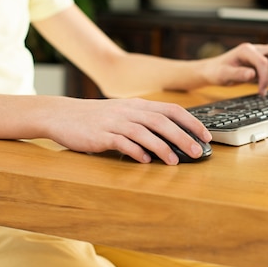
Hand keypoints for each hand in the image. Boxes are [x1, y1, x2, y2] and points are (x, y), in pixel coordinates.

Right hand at [47, 97, 210, 164]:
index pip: (172, 109)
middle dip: (183, 137)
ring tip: (175, 161)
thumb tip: (173, 136)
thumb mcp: (124, 113)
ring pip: (144, 132)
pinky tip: (145, 161)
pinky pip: (121, 142)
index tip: (206, 136)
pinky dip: (135, 151)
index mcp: (138, 105)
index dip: (191, 122)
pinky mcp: (100, 135)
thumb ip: (145, 121)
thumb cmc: (96, 118)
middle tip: (197, 152)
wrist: (62, 115)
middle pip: (162, 121)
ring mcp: (114, 122)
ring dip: (162, 147)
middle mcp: (129, 111)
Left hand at [200, 42, 267, 94]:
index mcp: (246, 50)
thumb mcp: (222, 75)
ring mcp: (262, 54)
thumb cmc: (217, 71)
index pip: (263, 62)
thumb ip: (237, 74)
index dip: (265, 78)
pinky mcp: (265, 61)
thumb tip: (252, 74)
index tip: (261, 92)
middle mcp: (257, 49)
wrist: (213, 69)